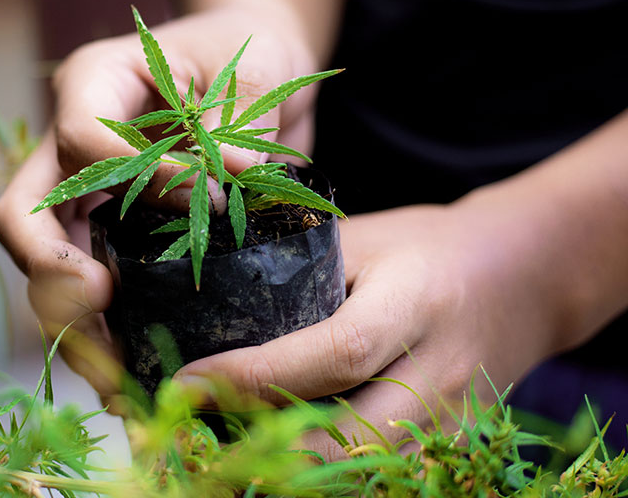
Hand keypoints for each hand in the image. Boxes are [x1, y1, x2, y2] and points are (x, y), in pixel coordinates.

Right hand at [0, 6, 320, 397]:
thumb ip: (231, 126)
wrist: (257, 69)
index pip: (81, 139)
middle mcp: (71, 140)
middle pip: (23, 214)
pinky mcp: (109, 231)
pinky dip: (104, 331)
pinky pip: (88, 284)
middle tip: (100, 302)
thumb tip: (220, 187)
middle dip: (49, 271)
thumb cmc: (252, 52)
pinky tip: (133, 373)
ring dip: (72, 321)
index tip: (209, 194)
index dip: (139, 177)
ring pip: (44, 266)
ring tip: (118, 375)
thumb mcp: (253, 72)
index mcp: (95, 83)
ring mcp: (83, 192)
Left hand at [173, 197, 572, 459]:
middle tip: (193, 430)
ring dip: (290, 467)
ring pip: (364, 470)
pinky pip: (380, 472)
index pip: (336, 353)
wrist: (523, 277)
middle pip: (352, 439)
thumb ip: (300, 270)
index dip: (256, 376)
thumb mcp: (365, 239)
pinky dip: (326, 471)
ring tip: (225, 441)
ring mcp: (454, 421)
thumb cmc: (427, 247)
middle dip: (265, 446)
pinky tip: (277, 450)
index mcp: (415, 302)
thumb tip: (208, 301)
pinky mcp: (452, 446)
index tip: (188, 382)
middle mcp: (441, 372)